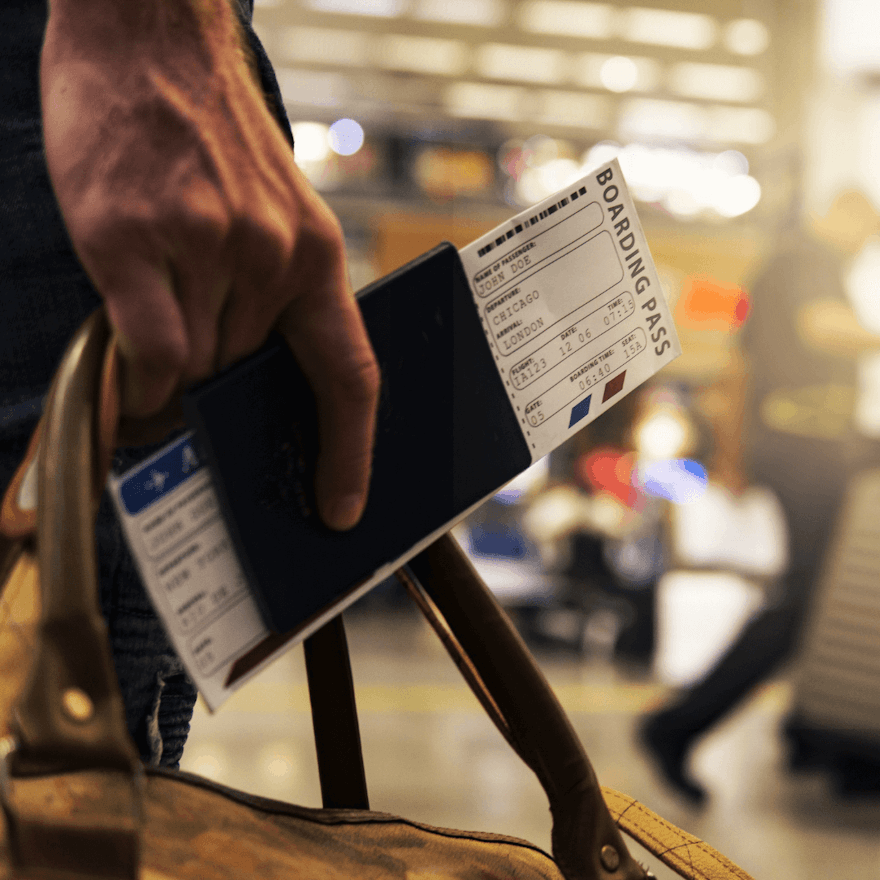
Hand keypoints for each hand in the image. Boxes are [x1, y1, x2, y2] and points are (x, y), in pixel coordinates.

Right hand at [40, 0, 378, 529]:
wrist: (149, 37)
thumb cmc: (210, 134)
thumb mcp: (274, 213)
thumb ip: (270, 297)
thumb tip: (241, 382)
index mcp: (317, 256)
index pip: (350, 376)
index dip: (350, 452)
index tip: (342, 506)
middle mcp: (270, 257)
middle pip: (245, 377)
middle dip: (218, 389)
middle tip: (193, 374)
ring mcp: (204, 248)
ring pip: (194, 369)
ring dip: (172, 372)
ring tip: (155, 321)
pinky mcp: (134, 240)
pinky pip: (148, 350)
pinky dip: (138, 374)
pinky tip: (132, 359)